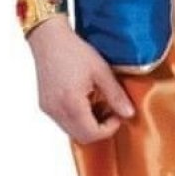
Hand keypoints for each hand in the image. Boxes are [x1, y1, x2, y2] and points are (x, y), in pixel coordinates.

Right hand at [28, 15, 135, 144]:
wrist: (49, 38)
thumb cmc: (74, 51)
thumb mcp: (101, 70)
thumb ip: (116, 95)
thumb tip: (129, 113)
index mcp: (71, 105)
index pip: (92, 134)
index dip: (109, 129)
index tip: (118, 114)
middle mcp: (57, 112)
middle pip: (81, 137)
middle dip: (99, 128)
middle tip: (111, 110)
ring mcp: (49, 110)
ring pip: (72, 131)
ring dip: (88, 124)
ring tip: (98, 101)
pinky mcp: (45, 106)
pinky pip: (63, 121)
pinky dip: (77, 117)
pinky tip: (85, 99)